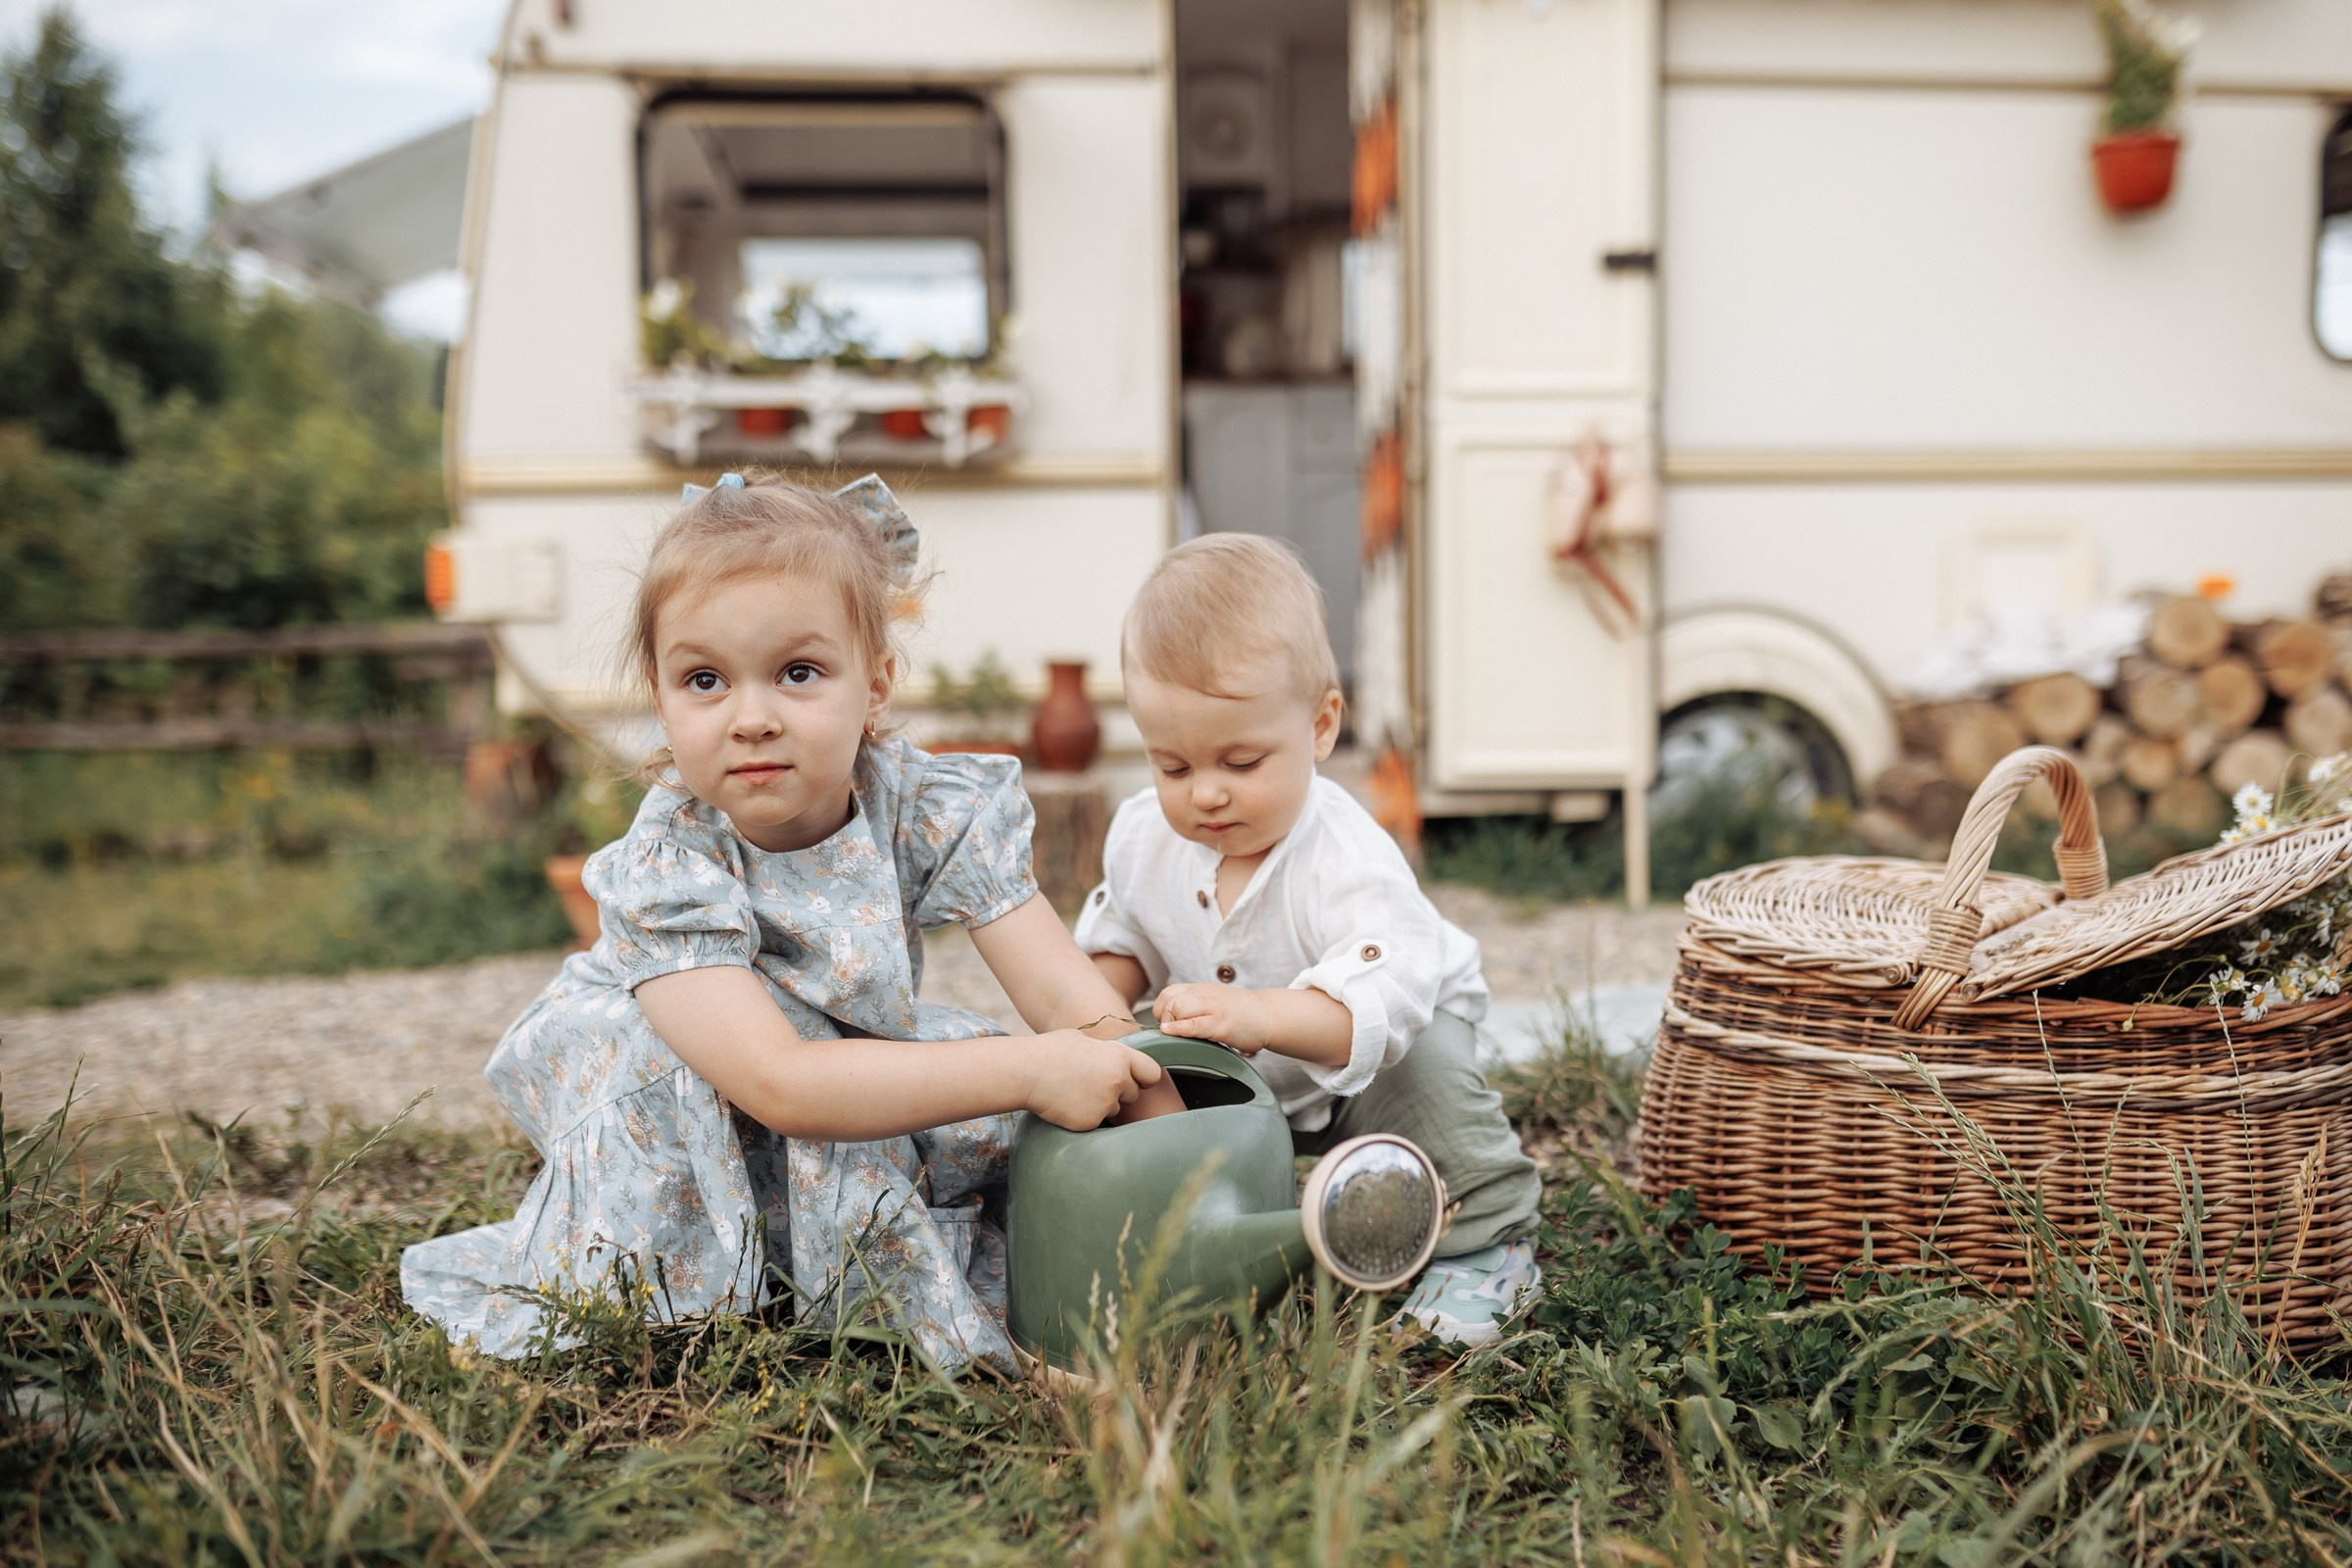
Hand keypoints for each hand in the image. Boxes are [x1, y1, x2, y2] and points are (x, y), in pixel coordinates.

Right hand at [1026, 1030, 1166, 1129]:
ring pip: (1114, 1110)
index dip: (1143, 1077)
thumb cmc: (1050, 1051)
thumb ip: (1104, 1050)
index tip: (1136, 1079)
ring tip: (1075, 1092)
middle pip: (1133, 1094)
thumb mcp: (1082, 1039)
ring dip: (1101, 1105)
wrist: (1026, 1072)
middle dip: (1119, 1092)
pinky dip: (1085, 1116)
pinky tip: (1067, 1104)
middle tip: (1092, 1084)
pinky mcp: (1091, 1121)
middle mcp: (1118, 1081)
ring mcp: (1105, 1103)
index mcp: (1120, 1057)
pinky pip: (1096, 1122)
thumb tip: (1110, 1052)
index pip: (1152, 1073)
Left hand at [1154, 983, 1273, 1052]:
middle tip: (1169, 1030)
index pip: (1169, 992)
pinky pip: (1193, 1025)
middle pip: (1169, 999)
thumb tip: (1174, 1019)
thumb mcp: (1215, 1001)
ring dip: (1170, 1023)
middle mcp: (1205, 995)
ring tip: (1174, 1034)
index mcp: (1202, 990)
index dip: (1161, 1008)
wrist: (1269, 1015)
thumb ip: (1197, 1005)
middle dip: (1162, 1017)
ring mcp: (1213, 1009)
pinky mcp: (1221, 1025)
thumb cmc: (1242, 1012)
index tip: (1165, 1022)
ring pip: (1178, 1008)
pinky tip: (1173, 1035)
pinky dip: (1179, 1030)